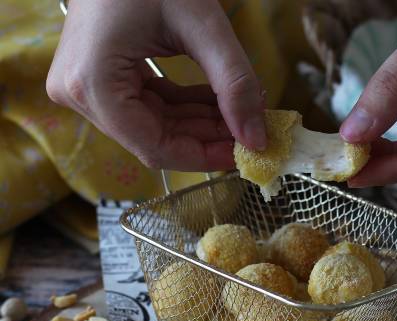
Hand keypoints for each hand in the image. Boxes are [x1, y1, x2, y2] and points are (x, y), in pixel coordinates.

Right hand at [47, 0, 265, 170]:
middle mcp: (80, 94)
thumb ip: (234, 84)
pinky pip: (149, 107)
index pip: (155, 147)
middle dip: (208, 138)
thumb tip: (256, 139)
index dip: (204, 157)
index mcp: (93, 85)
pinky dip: (185, 107)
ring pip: (155, 126)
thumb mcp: (203, 26)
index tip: (244, 154)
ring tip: (241, 113)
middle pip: (156, 139)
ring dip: (201, 123)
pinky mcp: (99, 80)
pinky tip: (218, 102)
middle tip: (250, 132)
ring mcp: (86, 88)